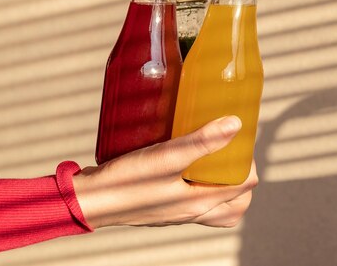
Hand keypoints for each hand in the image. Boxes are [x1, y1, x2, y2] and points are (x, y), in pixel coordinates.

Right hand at [72, 116, 257, 228]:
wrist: (89, 200)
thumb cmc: (124, 182)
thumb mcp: (166, 158)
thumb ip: (201, 142)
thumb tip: (234, 125)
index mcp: (199, 203)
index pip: (245, 185)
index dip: (248, 159)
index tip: (238, 136)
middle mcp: (192, 212)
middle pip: (237, 200)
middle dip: (240, 174)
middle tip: (228, 147)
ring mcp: (178, 211)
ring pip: (217, 204)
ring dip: (221, 182)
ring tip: (210, 155)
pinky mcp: (164, 206)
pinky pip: (193, 199)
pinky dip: (198, 184)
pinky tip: (183, 162)